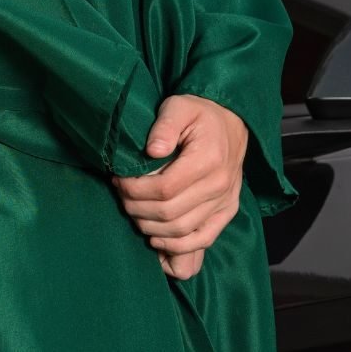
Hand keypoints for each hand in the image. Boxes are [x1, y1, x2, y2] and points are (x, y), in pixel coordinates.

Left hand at [111, 93, 248, 267]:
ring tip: (133, 211)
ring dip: (151, 227)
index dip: (136, 190)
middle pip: (170, 213)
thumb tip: (151, 150)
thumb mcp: (179, 106)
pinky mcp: (228, 211)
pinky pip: (203, 239)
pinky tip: (156, 238)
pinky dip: (177, 245)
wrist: (231, 123)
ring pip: (182, 230)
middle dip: (137, 208)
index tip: (118, 180)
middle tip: (121, 196)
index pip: (164, 188)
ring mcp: (226, 201)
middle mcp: (220, 184)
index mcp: (208, 159)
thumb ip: (165, 125)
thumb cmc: (200, 113)